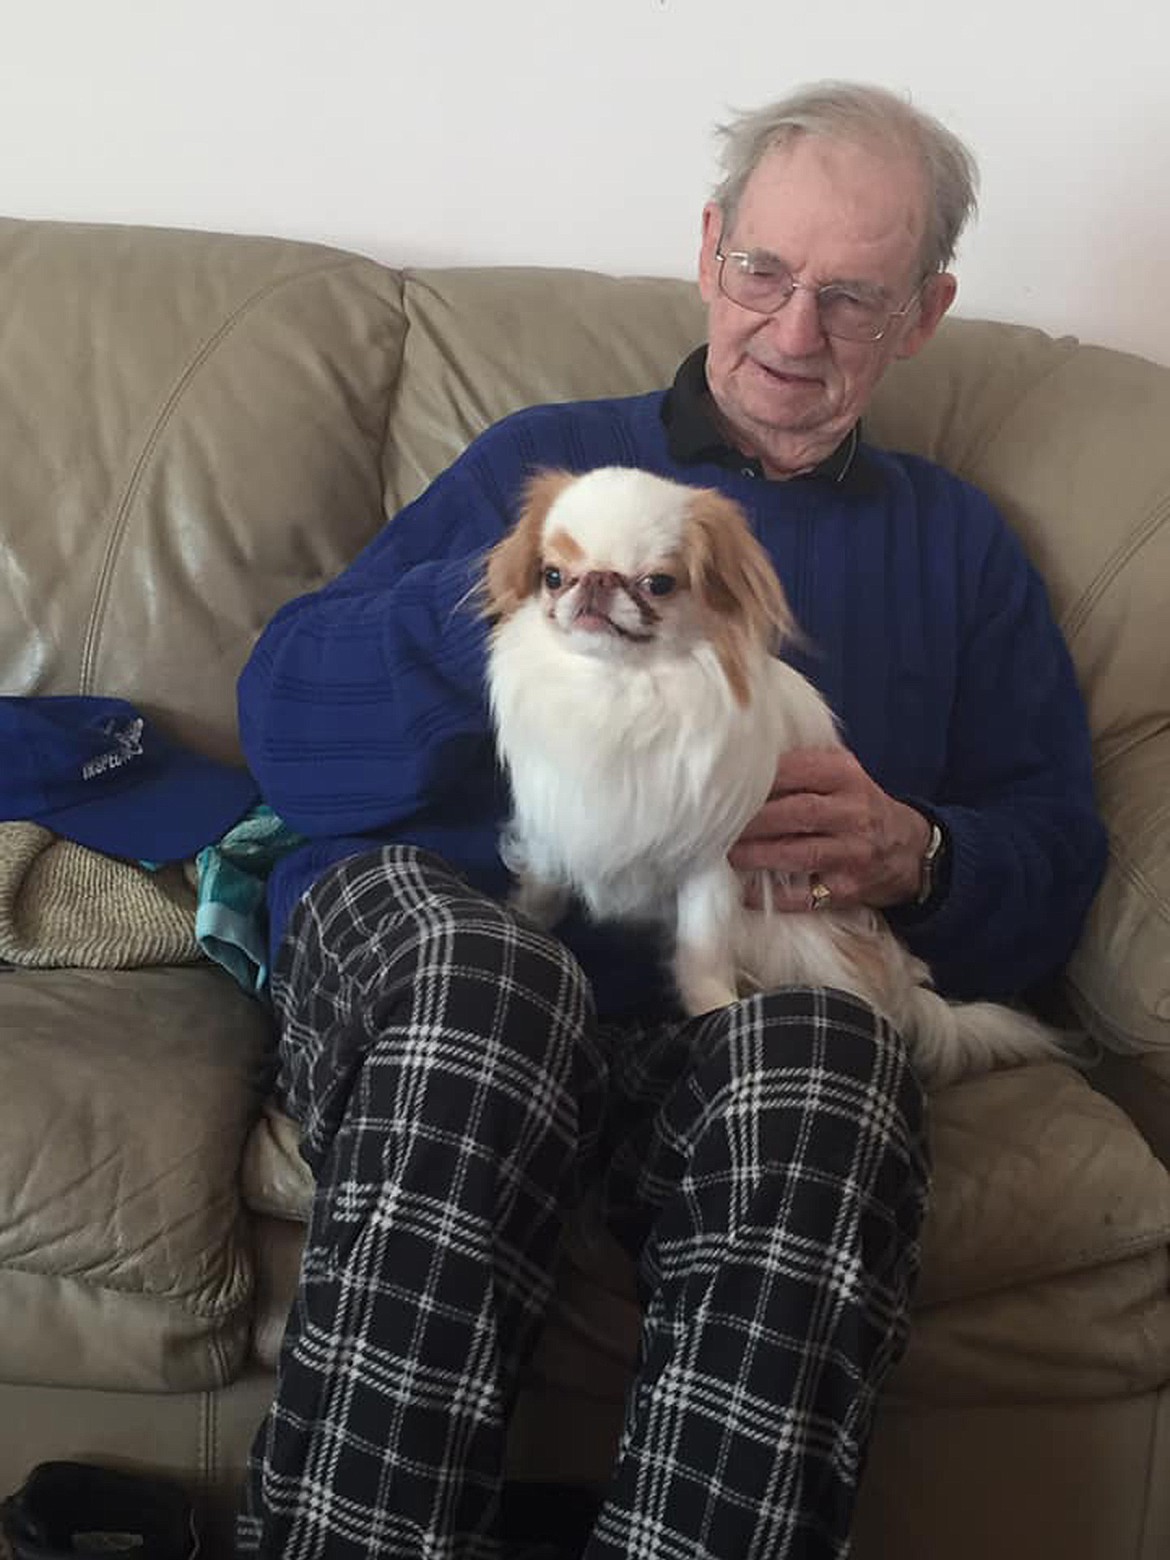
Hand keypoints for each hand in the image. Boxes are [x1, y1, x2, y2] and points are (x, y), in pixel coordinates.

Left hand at [728, 748, 930, 911]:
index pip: (799, 771)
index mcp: (846, 776)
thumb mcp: (843, 772)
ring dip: (757, 855)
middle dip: (754, 820)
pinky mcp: (848, 888)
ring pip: (799, 854)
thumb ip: (804, 762)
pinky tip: (744, 892)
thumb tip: (744, 752)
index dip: (761, 778)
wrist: (908, 849)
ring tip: (725, 854)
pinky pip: (805, 895)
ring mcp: (853, 853)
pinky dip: (772, 896)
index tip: (727, 784)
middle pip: (797, 813)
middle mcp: (853, 813)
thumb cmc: (857, 805)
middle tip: (717, 823)